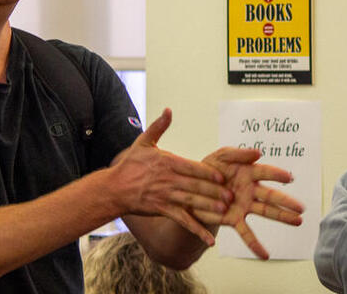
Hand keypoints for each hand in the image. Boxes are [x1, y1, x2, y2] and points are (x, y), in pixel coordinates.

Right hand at [108, 109, 230, 244]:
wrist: (114, 189)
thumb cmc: (130, 165)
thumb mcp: (143, 142)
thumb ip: (159, 126)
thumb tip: (168, 110)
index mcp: (167, 162)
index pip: (191, 168)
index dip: (207, 173)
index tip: (222, 177)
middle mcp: (168, 180)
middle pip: (195, 186)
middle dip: (214, 192)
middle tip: (232, 196)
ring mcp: (166, 196)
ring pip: (191, 202)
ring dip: (208, 208)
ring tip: (225, 212)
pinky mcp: (163, 210)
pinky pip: (183, 221)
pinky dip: (197, 229)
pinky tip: (210, 237)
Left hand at [192, 147, 304, 258]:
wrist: (191, 186)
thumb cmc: (210, 167)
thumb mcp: (222, 155)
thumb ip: (238, 153)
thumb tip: (259, 153)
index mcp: (249, 172)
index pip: (266, 172)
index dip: (277, 174)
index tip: (289, 177)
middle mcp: (250, 190)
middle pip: (271, 195)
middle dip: (286, 202)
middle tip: (302, 208)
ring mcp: (244, 206)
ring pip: (265, 212)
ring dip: (282, 217)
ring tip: (298, 221)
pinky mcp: (233, 219)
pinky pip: (246, 233)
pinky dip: (255, 245)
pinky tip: (265, 256)